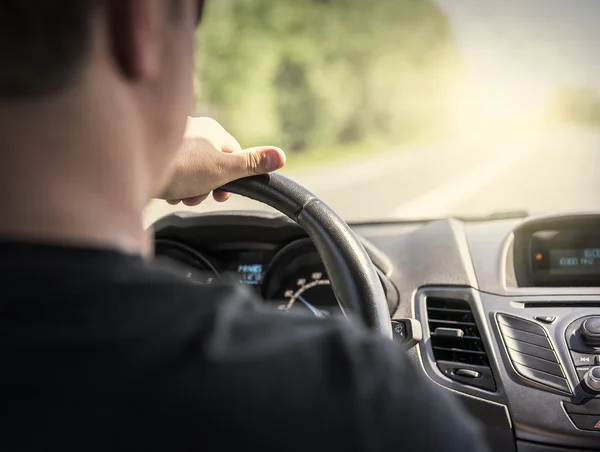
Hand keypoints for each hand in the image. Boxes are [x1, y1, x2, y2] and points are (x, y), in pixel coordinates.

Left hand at [160, 117, 285, 205]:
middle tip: (196, 196)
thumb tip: (282, 156)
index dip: (232, 179)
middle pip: (212, 166)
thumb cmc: (181, 168)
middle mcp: (192, 130)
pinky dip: (172, 184)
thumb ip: (252, 164)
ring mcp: (172, 141)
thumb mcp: (223, 168)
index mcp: (212, 129)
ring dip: (189, 189)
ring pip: (191, 171)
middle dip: (206, 187)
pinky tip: (166, 191)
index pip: (234, 155)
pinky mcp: (155, 153)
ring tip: (179, 194)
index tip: (223, 194)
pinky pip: (173, 171)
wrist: (133, 169)